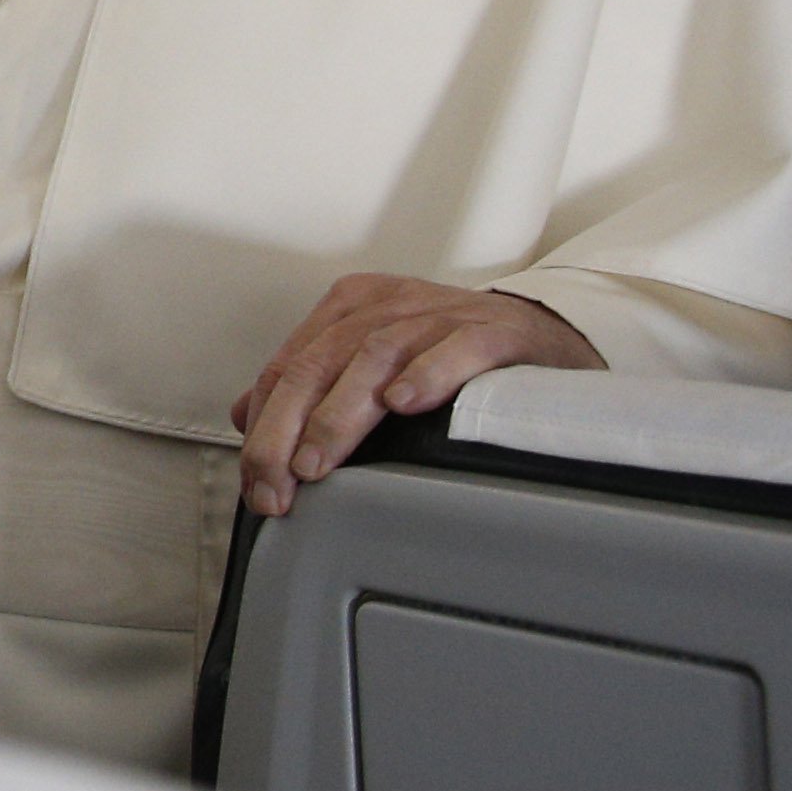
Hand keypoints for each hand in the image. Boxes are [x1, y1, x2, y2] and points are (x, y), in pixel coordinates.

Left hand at [234, 275, 596, 517]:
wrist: (543, 334)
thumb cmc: (452, 353)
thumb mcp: (373, 359)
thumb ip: (314, 384)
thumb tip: (248, 416)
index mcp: (352, 309)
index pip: (288, 367)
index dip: (265, 427)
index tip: (259, 483)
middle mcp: (388, 306)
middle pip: (317, 364)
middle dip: (288, 431)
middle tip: (279, 484)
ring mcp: (440, 315)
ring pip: (372, 358)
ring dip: (339, 415)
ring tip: (319, 461)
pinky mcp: (492, 331)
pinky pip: (455, 348)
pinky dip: (425, 374)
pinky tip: (404, 403)